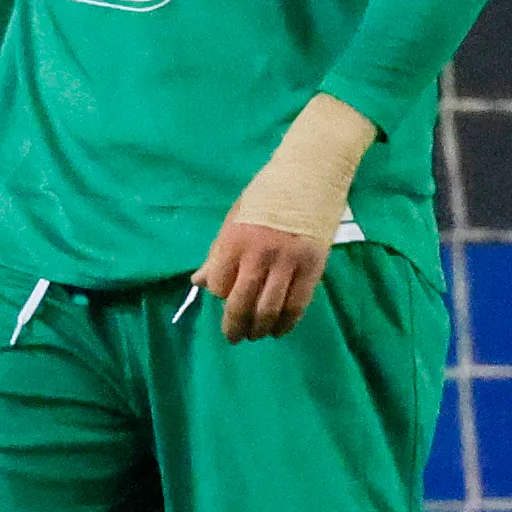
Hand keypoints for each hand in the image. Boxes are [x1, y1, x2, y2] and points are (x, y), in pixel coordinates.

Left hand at [194, 94, 373, 342]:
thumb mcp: (235, 218)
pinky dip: (286, 323)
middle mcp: (259, 254)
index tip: (223, 296)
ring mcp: (288, 262)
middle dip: (234, 326)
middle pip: (242, 303)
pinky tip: (279, 330)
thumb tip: (198, 281)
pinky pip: (297, 305)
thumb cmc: (267, 194)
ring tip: (255, 335)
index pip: (218, 283)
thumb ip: (218, 253)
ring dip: (259, 329)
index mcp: (234, 239)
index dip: (219, 294)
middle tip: (233, 337)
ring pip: (269, 310)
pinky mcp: (313, 267)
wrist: (312, 173)